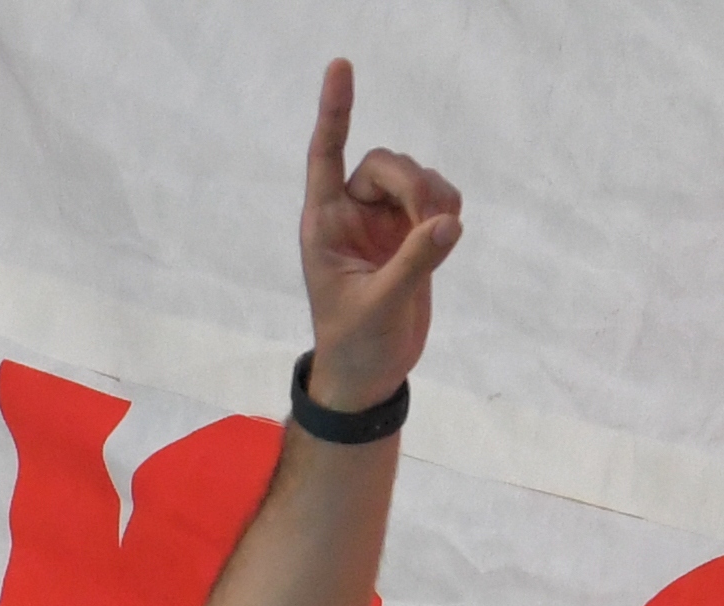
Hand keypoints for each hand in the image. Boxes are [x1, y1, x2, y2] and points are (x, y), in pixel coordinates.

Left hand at [299, 58, 461, 411]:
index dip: (334, 111)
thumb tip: (448, 220)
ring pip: (415, 177)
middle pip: (384, 162)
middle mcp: (350, 215)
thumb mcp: (380, 305)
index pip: (325, 155)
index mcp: (324, 225)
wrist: (371, 372)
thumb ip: (414, 261)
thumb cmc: (357, 343)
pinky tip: (446, 237)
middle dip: (412, 184)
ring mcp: (382, 222)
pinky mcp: (411, 234)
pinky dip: (448, 208)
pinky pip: (438, 197)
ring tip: (437, 239)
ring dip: (433, 198)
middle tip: (430, 223)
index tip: (340, 66)